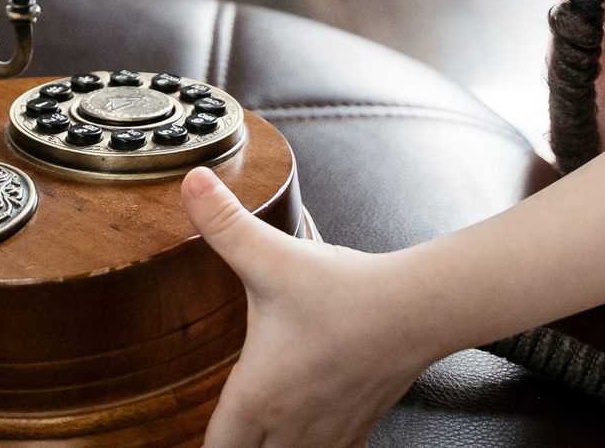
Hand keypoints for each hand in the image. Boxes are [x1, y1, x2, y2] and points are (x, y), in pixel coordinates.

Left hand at [184, 167, 428, 447]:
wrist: (415, 309)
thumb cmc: (345, 292)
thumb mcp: (272, 255)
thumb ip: (223, 221)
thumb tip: (190, 182)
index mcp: (258, 398)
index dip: (200, 445)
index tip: (189, 430)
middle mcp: (290, 428)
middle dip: (236, 446)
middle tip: (232, 425)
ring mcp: (327, 435)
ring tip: (261, 428)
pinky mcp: (357, 429)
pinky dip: (309, 446)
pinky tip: (305, 426)